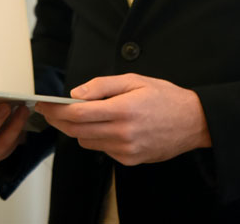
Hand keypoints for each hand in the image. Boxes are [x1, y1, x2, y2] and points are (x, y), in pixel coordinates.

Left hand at [33, 73, 210, 165]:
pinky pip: (102, 150)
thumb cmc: (165, 97)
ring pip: (86, 142)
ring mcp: (126, 150)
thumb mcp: (134, 80)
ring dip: (77, 130)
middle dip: (59, 120)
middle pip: (77, 131)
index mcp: (123, 110)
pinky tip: (105, 126)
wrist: (194, 122)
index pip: (78, 114)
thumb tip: (76, 94)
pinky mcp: (129, 160)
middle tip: (50, 111)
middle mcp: (123, 133)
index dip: (57, 109)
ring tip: (80, 116)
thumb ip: (102, 85)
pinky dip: (96, 138)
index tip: (45, 104)